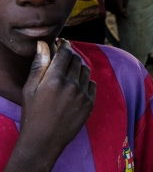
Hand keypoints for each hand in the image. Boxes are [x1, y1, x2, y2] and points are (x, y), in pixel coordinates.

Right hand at [5, 40, 95, 171]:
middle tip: (63, 60)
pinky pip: (92, 83)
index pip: (65, 52)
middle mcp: (71, 85)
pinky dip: (85, 82)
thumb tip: (44, 44)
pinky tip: (75, 88)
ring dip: (78, 68)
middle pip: (76, 59)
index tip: (62, 42)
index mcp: (54, 79)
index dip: (64, 44)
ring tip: (68, 76)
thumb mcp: (30, 89)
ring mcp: (82, 94)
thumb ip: (39, 65)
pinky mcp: (90, 103)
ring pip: (85, 70)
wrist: (43, 141)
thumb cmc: (33, 113)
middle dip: (69, 57)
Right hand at [104, 0, 128, 17]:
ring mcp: (107, 3)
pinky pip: (108, 8)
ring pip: (111, 11)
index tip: (127, 17)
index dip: (124, 15)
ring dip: (116, 11)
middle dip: (120, 13)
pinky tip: (115, 6)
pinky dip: (112, 9)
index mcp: (116, 3)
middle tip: (124, 11)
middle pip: (116, 12)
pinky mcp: (105, 2)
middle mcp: (111, 4)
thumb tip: (124, 9)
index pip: (120, 12)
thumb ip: (125, 3)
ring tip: (120, 8)